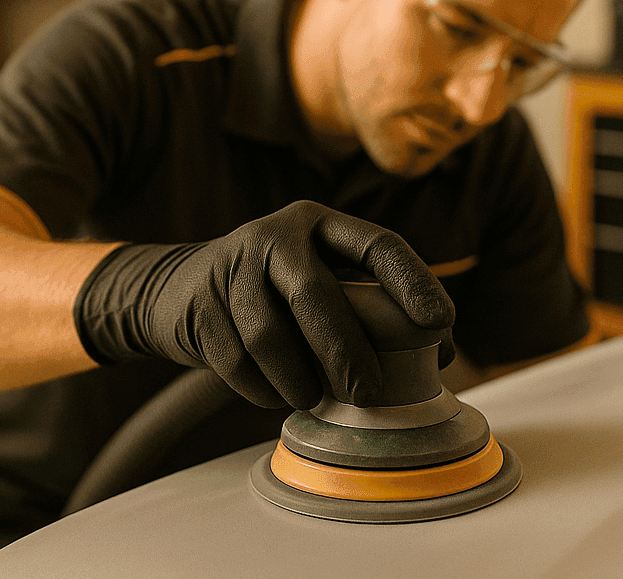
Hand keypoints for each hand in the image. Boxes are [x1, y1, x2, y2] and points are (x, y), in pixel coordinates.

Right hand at [75, 201, 453, 408]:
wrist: (180, 288)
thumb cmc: (276, 293)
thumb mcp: (324, 280)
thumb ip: (376, 309)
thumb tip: (441, 354)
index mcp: (320, 224)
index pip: (377, 243)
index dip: (412, 281)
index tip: (440, 323)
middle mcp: (276, 236)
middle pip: (315, 292)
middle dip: (345, 349)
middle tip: (368, 392)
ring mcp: (232, 269)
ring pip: (269, 334)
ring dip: (298, 378)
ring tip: (312, 397)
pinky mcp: (199, 307)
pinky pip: (237, 362)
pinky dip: (264, 389)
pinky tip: (277, 393)